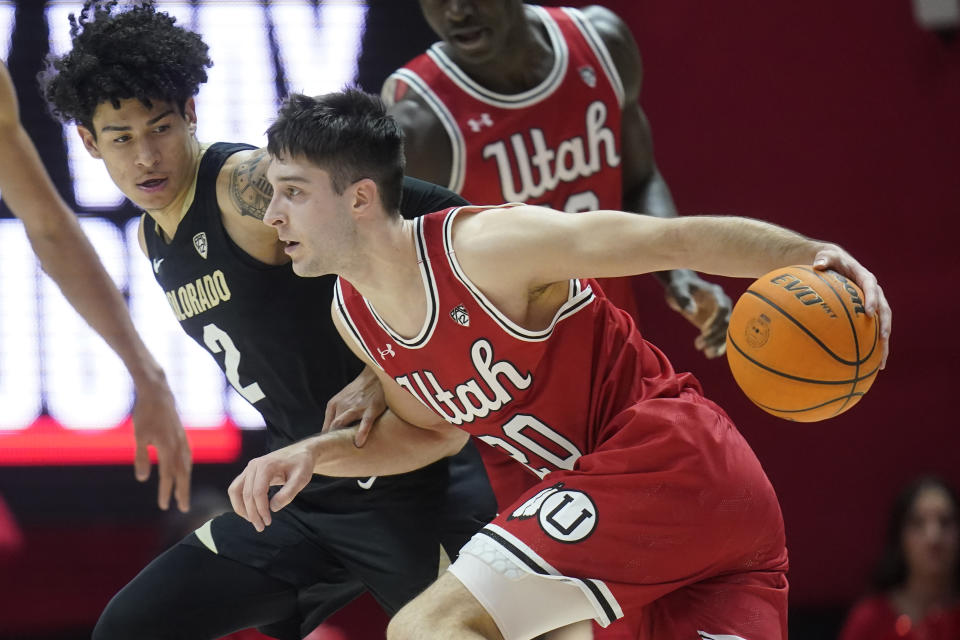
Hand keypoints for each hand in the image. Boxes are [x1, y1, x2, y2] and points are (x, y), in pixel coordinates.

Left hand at [131, 373, 191, 511]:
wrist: (157, 392)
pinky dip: (187, 467)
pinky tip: (184, 470)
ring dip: (185, 481)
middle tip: (183, 508)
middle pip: (182, 474)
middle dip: (182, 492)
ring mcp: (183, 440)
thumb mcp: (139, 436)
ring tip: (183, 493)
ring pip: (187, 465)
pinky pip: (188, 455)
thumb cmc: (144, 413)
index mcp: (168, 448)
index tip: (163, 506)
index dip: (165, 492)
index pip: (167, 476)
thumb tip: (143, 479)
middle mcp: (179, 445)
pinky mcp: (182, 435)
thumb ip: (141, 458)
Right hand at [227, 440, 315, 531]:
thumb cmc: (302, 465)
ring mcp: (250, 468)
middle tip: (261, 527)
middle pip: (246, 494)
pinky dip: (240, 501)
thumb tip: (272, 508)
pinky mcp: (249, 472)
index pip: (257, 492)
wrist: (300, 453)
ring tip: (252, 520)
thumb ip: (288, 493)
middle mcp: (254, 466)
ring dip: (241, 508)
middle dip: (252, 513)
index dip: (261, 510)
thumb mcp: (301, 479)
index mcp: (266, 466)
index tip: (268, 522)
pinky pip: (237, 488)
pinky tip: (250, 511)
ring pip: (235, 490)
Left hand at [322, 366, 385, 446]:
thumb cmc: (359, 389)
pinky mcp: (371, 407)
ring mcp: (357, 407)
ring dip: (342, 439)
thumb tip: (330, 433)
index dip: (326, 441)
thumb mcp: (342, 399)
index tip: (328, 453)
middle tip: (333, 457)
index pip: (326, 427)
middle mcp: (342, 406)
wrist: (375, 374)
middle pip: (332, 428)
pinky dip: (361, 433)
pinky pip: (365, 422)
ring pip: (343, 424)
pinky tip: (359, 443)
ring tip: (344, 453)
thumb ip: (336, 414)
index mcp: (333, 405)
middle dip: (331, 442)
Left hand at [663, 270, 731, 358]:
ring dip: (718, 343)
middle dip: (715, 335)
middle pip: (727, 322)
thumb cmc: (679, 287)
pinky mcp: (717, 323)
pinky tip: (709, 354)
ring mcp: (722, 314)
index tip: (704, 330)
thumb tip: (691, 312)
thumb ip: (683, 299)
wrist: (683, 288)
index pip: (723, 308)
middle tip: (699, 345)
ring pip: (727, 331)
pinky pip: (722, 336)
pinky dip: (718, 346)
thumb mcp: (677, 290)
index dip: (716, 320)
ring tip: (707, 353)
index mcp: (715, 293)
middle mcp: (723, 304)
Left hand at [812, 246, 890, 367]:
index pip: (871, 286)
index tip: (869, 312)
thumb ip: (823, 259)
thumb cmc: (826, 259)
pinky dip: (871, 347)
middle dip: (885, 324)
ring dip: (883, 342)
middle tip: (883, 339)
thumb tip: (818, 264)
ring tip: (881, 362)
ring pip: (882, 324)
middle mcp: (871, 292)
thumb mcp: (824, 256)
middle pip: (884, 309)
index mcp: (864, 277)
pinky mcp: (865, 315)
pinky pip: (870, 331)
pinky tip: (867, 366)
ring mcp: (870, 304)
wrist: (831, 263)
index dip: (871, 299)